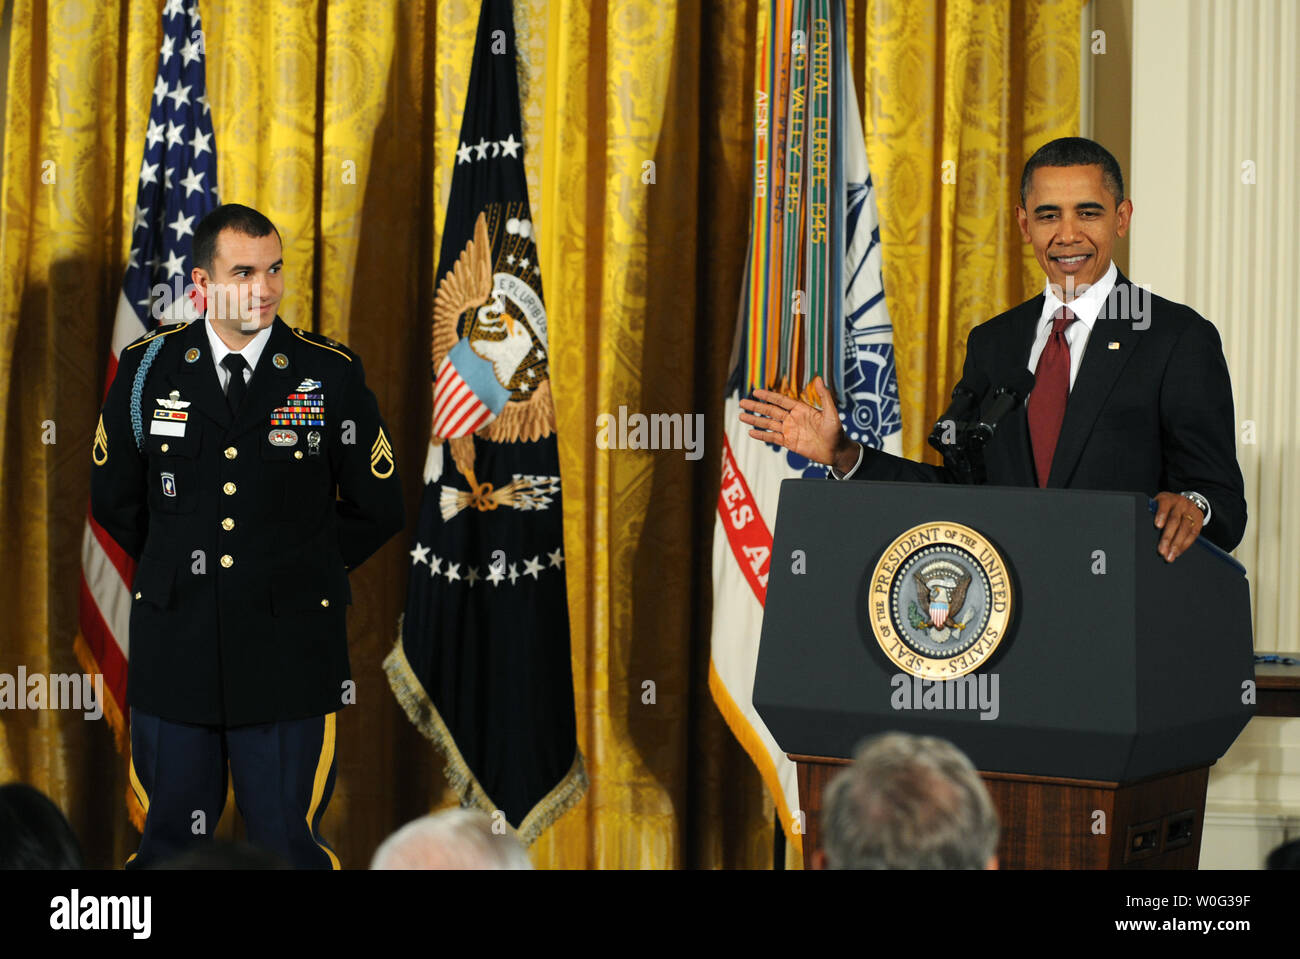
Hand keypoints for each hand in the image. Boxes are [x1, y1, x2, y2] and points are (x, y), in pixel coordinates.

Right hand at [738, 376, 854, 470]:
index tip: (755, 391)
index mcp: (801, 409)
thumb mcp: (831, 413)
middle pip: (770, 411)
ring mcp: (790, 431)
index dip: (768, 396)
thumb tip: (818, 378)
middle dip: (756, 407)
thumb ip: (824, 396)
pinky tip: (751, 433)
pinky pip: (773, 438)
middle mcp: (793, 418)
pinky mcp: (789, 443)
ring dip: (755, 420)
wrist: (837, 451)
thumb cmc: (837, 431)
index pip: (781, 400)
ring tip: (741, 416)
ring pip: (768, 424)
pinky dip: (762, 436)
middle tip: (742, 402)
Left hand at [1153, 491, 1203, 562]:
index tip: (1157, 526)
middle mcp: (1181, 504)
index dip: (1161, 515)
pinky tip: (1178, 552)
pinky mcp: (1199, 520)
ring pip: (1185, 529)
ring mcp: (1191, 511)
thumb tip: (1144, 527)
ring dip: (1177, 545)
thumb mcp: (1159, 504)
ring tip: (1170, 556)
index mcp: (1168, 499)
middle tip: (1162, 551)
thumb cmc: (1167, 506)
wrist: (1186, 501)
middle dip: (1168, 537)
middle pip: (1175, 521)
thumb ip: (1153, 512)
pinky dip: (1185, 544)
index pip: (1164, 505)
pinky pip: (1193, 534)